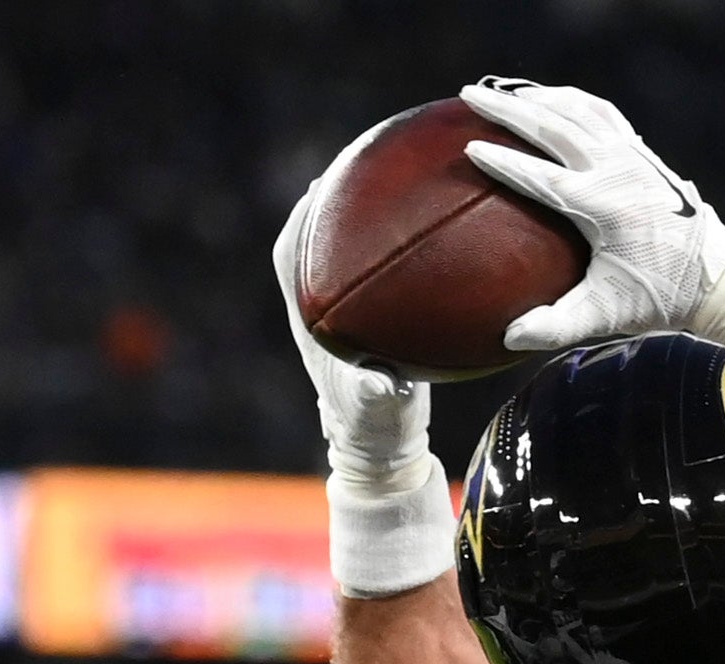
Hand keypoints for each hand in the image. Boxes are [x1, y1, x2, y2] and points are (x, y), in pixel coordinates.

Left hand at [272, 154, 449, 598]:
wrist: (380, 446)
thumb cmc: (376, 429)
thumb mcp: (380, 412)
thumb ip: (380, 397)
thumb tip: (386, 382)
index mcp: (310, 318)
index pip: (290, 254)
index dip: (302, 218)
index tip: (322, 184)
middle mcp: (320, 305)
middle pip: (314, 234)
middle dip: (333, 195)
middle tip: (361, 155)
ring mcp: (342, 307)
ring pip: (343, 245)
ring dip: (361, 210)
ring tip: (392, 169)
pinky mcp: (367, 312)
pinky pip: (378, 263)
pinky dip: (395, 239)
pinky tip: (434, 217)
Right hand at [457, 79, 724, 389]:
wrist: (715, 276)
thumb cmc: (656, 299)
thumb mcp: (605, 318)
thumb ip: (555, 327)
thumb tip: (509, 337)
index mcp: (605, 208)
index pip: (543, 177)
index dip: (505, 162)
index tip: (470, 148)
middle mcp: (618, 171)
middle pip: (555, 128)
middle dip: (508, 110)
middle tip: (469, 96)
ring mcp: (632, 156)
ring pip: (577, 112)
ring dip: (536, 97)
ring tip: (499, 91)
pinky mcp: (641, 152)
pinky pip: (601, 113)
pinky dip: (570, 101)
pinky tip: (548, 99)